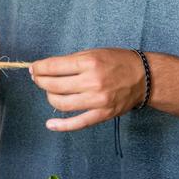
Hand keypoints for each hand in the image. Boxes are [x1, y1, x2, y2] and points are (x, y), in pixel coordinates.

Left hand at [30, 48, 146, 130]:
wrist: (144, 77)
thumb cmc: (117, 61)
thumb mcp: (93, 52)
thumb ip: (71, 61)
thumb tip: (46, 68)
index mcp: (89, 63)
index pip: (54, 67)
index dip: (39, 68)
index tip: (34, 68)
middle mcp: (92, 82)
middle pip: (54, 85)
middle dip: (40, 81)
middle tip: (38, 78)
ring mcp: (97, 100)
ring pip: (61, 103)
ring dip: (49, 97)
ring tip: (49, 91)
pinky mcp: (102, 114)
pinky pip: (77, 123)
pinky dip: (61, 125)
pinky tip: (50, 124)